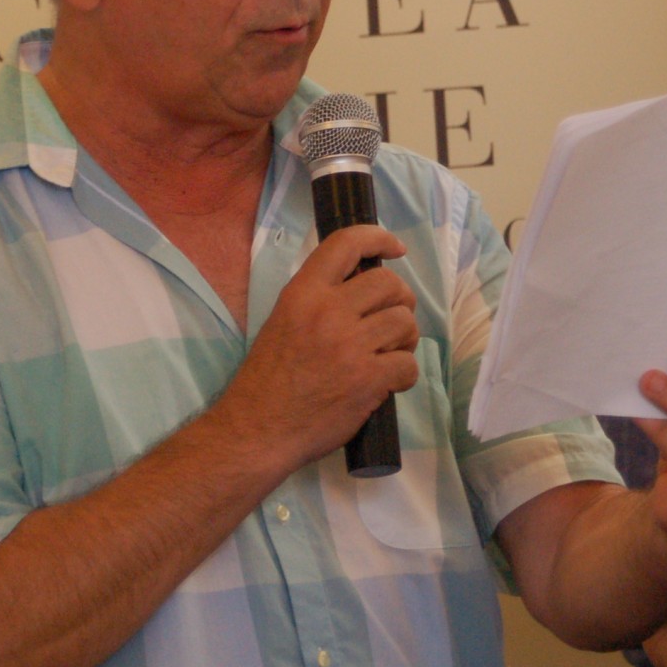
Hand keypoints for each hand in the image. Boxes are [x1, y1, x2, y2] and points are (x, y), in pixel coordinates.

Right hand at [217, 224, 418, 469]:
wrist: (259, 429)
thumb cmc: (267, 378)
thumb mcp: (281, 321)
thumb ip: (317, 299)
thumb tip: (361, 287)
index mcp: (302, 293)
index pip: (346, 244)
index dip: (378, 238)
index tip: (395, 248)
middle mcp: (327, 312)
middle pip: (389, 283)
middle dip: (400, 299)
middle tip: (391, 318)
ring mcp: (349, 346)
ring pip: (404, 322)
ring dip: (405, 338)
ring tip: (389, 351)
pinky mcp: (367, 380)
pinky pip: (408, 364)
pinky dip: (403, 373)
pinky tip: (387, 381)